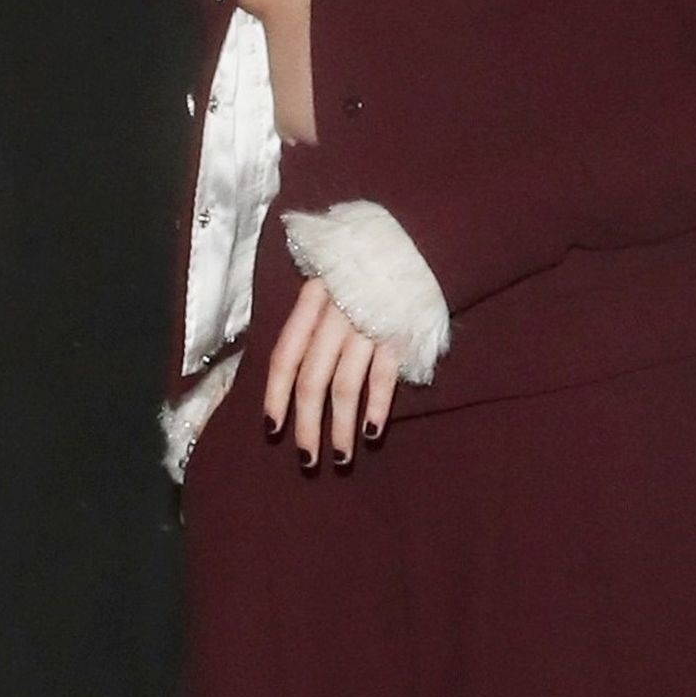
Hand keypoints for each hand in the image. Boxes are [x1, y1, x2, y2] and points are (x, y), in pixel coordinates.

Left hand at [264, 277, 400, 468]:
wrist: (423, 236)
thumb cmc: (369, 265)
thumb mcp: (331, 275)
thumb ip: (311, 315)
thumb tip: (289, 362)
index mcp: (313, 299)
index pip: (286, 355)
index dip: (275, 395)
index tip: (272, 429)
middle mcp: (336, 313)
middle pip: (312, 378)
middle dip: (306, 425)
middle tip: (306, 460)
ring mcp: (369, 322)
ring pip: (345, 385)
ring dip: (340, 427)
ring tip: (340, 457)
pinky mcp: (401, 330)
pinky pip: (383, 376)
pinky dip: (377, 406)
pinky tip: (372, 432)